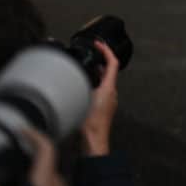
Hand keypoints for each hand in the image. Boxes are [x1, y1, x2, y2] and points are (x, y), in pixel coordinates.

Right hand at [0, 128, 68, 185]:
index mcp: (43, 179)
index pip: (45, 147)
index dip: (34, 135)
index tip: (21, 130)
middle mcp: (57, 182)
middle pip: (45, 160)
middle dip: (29, 156)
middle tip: (13, 155)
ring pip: (48, 173)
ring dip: (33, 172)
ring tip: (15, 179)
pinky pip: (51, 185)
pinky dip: (38, 184)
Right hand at [80, 40, 118, 156]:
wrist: (94, 141)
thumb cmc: (90, 124)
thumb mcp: (82, 98)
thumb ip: (80, 85)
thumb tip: (72, 76)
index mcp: (109, 88)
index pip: (112, 63)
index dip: (106, 51)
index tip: (99, 44)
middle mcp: (112, 93)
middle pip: (109, 71)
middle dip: (101, 61)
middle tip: (92, 53)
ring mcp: (109, 101)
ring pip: (105, 81)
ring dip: (96, 73)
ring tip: (85, 68)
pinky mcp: (104, 108)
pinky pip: (101, 91)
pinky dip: (94, 84)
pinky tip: (83, 87)